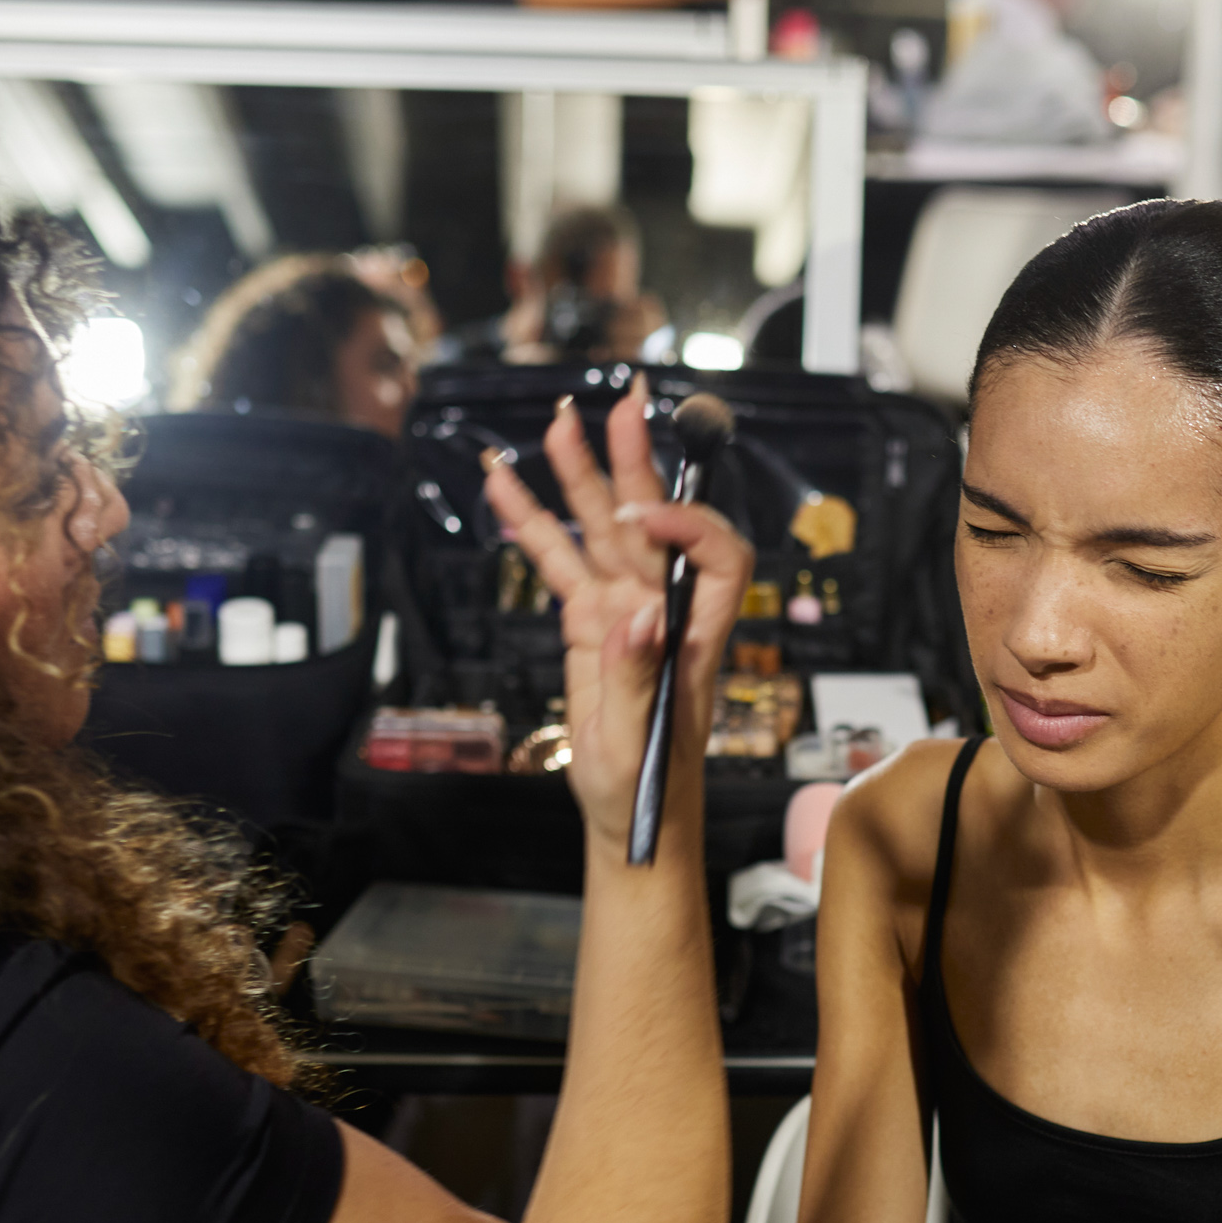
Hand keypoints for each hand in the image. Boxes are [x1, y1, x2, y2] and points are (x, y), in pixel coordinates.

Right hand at [480, 377, 752, 853]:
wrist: (628, 816)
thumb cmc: (646, 789)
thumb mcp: (640, 747)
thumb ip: (641, 681)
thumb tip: (645, 617)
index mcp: (695, 638)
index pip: (714, 559)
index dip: (688, 528)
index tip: (644, 520)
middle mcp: (664, 612)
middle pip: (656, 522)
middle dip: (636, 464)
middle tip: (621, 406)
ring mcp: (624, 612)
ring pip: (604, 529)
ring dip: (584, 476)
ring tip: (560, 424)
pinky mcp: (589, 623)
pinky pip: (561, 562)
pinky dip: (534, 525)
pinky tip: (506, 485)